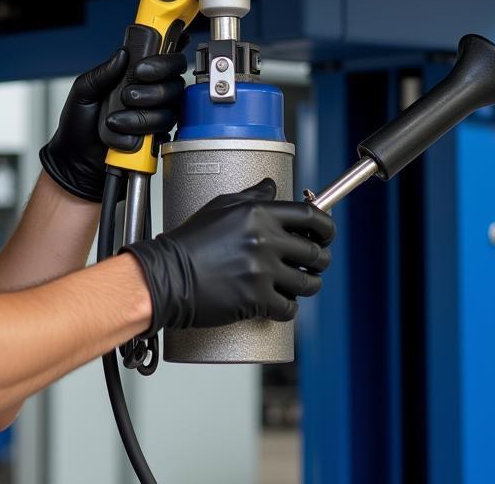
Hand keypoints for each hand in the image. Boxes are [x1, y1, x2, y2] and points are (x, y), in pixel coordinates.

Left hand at [38, 48, 186, 201]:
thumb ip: (103, 72)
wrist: (76, 161)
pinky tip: (123, 135)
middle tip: (128, 96)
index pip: (165, 59)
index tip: (141, 70)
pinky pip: (163, 131)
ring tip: (115, 120)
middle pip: (174, 83)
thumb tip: (122, 54)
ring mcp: (156, 115)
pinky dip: (141, 133)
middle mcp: (150, 92)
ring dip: (140, 116)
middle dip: (152, 90)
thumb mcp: (83, 91)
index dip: (161, 61)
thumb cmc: (78, 125)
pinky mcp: (157, 137)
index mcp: (133, 75)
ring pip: (169, 109)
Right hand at [123, 178, 334, 331]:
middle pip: (317, 252)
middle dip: (319, 260)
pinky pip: (289, 308)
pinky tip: (277, 301)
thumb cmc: (189, 240)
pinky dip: (287, 308)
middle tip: (311, 263)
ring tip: (296, 283)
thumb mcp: (220, 206)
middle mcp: (265, 239)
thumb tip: (272, 186)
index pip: (311, 216)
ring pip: (308, 283)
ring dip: (307, 285)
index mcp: (259, 213)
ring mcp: (263, 270)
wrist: (167, 275)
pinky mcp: (257, 299)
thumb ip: (252, 196)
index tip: (326, 233)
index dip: (327, 226)